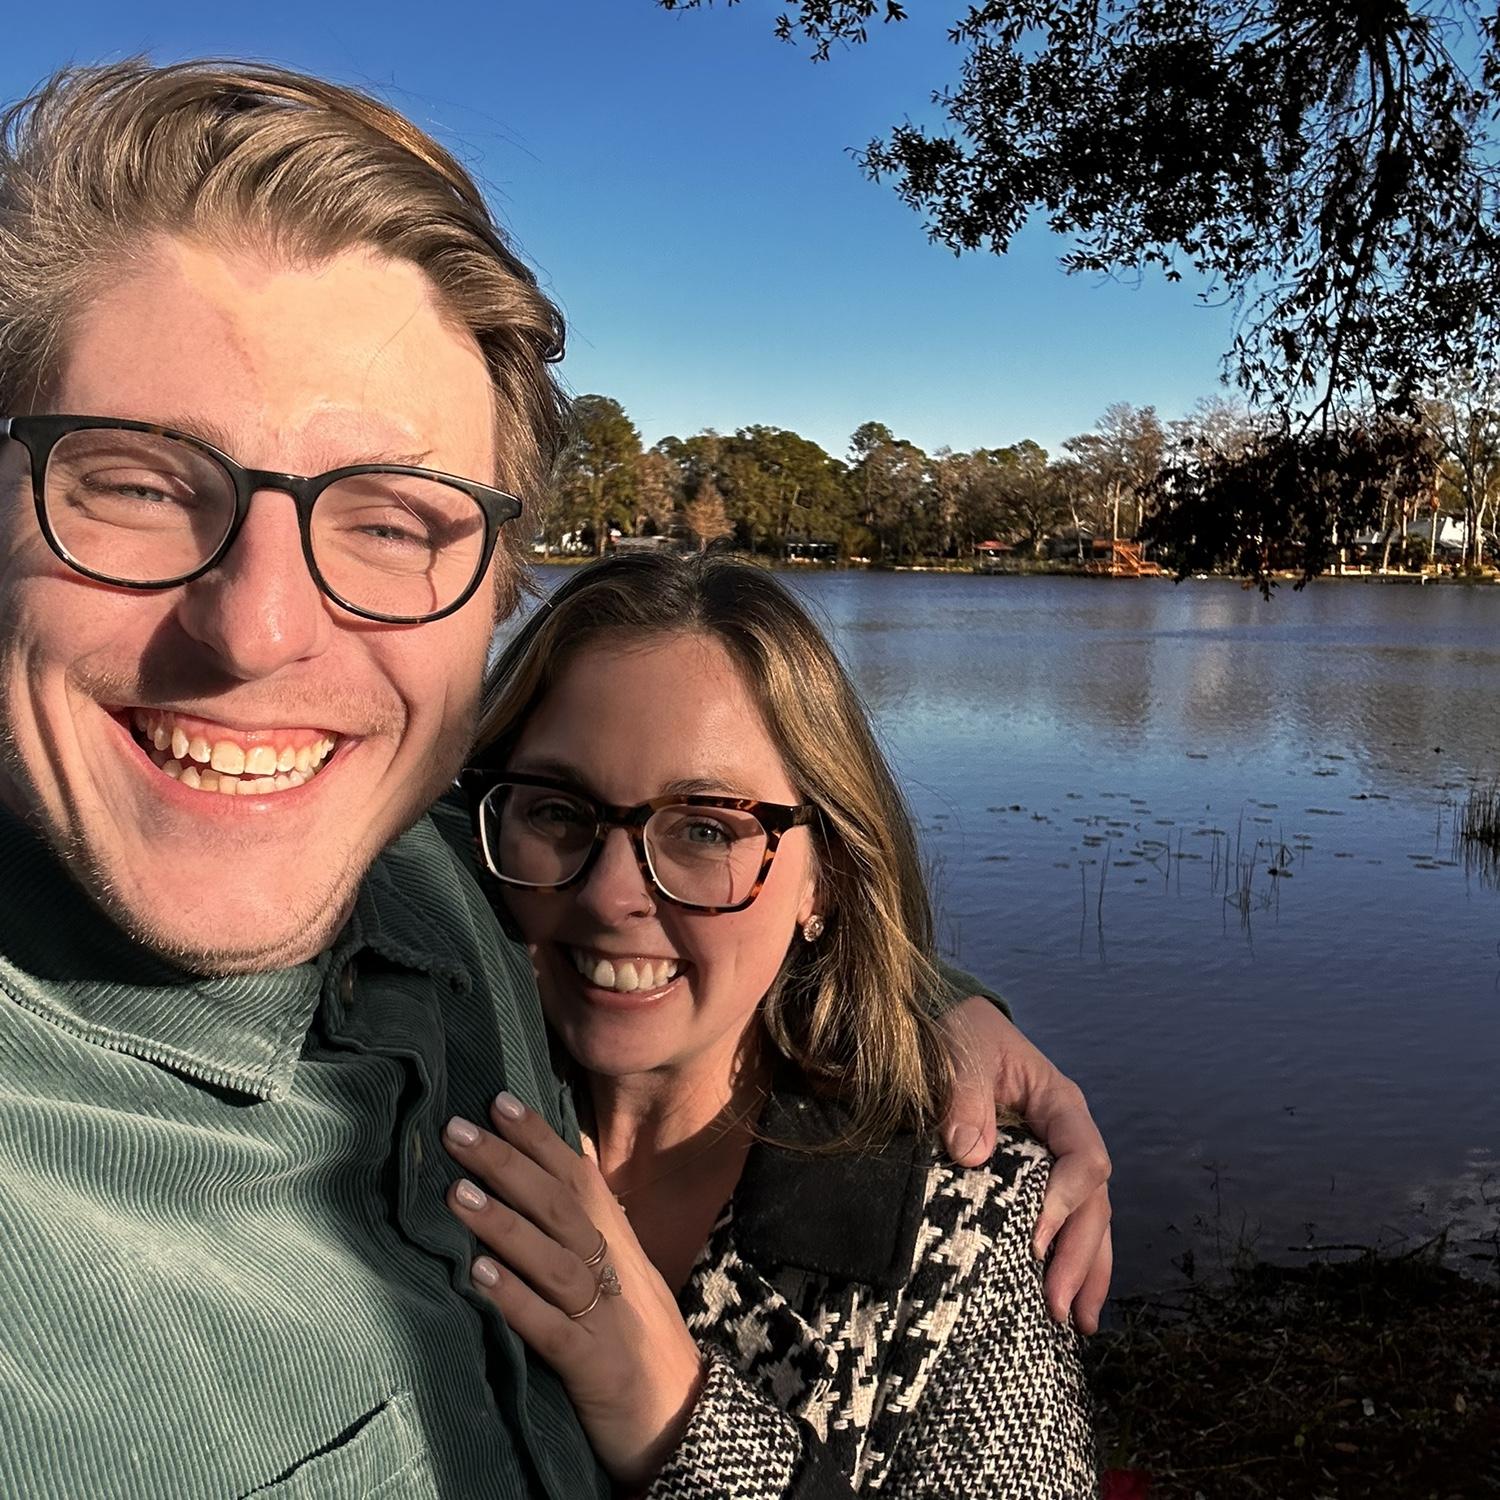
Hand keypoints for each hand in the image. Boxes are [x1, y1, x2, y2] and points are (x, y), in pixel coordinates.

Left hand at [443, 1093, 704, 1487]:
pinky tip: (479, 1278)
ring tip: (456, 1194)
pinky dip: (517, 1300)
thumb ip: (594, 1232)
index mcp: (621, 1247)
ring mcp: (608, 1318)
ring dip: (504, 1224)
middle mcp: (616, 1272)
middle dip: (509, 1164)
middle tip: (457, 1130)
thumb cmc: (642, 1346)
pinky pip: (553, 1328)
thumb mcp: (625, 1279)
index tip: (498, 1102)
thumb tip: (562, 1174)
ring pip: (556, 1259)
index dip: (540, 1139)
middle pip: (563, 1207)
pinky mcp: (596, 1366)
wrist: (686, 1423)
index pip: (580, 1179)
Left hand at [939, 996, 1112, 1332]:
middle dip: (1080, 1257)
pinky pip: (1065, 1223)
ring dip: (1086, 1272)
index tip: (1034, 1242)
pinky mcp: (1036, 1180)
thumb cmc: (960, 1036)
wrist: (952, 1028)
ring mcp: (1057, 1161)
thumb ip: (965, 1096)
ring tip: (1078, 1323)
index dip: (1064, 1202)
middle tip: (1059, 1308)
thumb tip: (970, 1151)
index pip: (1083, 1159)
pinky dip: (1070, 1261)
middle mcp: (1068, 1137)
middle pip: (1094, 1203)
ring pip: (1090, 1221)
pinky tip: (1065, 1300)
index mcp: (1060, 1105)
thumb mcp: (961, 1053)